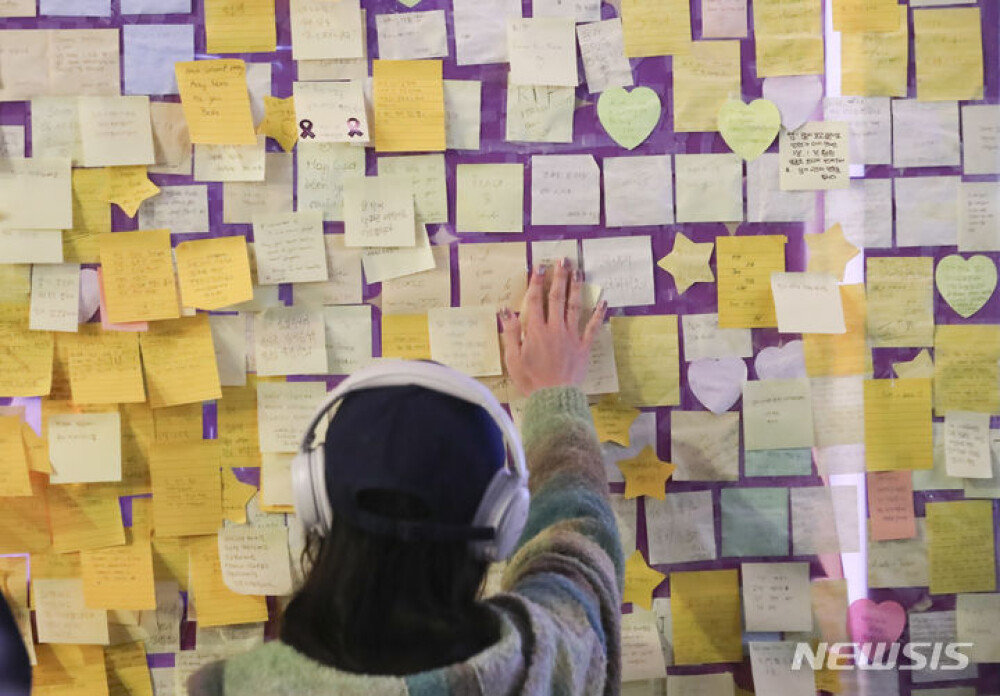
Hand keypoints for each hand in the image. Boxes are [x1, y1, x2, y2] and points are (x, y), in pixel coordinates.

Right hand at [499, 259, 607, 397]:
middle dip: (560, 277)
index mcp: (535, 330)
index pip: (535, 300)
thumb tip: (505, 310)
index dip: (536, 281)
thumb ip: (510, 332)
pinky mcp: (584, 347)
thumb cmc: (530, 380)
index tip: (540, 266)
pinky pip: (593, 328)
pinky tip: (604, 301)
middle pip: (557, 297)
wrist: (553, 398)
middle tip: (563, 259)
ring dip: (577, 287)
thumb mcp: (513, 358)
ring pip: (575, 307)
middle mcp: (555, 328)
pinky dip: (599, 314)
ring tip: (579, 271)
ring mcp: (571, 337)